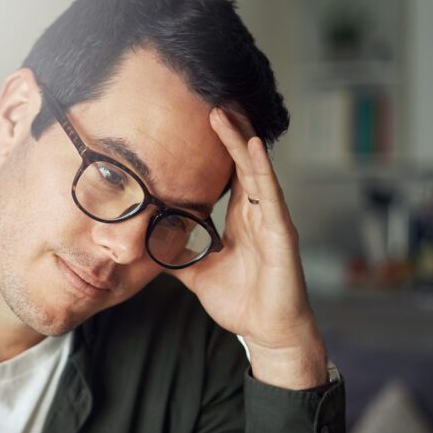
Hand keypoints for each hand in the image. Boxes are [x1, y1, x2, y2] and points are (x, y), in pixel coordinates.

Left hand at [170, 107, 326, 389]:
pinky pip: (271, 196)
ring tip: (226, 113)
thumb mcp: (198, 275)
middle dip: (229, 132)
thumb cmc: (242, 302)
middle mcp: (257, 214)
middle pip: (243, 163)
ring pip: (256, 171)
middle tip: (212, 100)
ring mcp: (271, 221)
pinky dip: (263, 170)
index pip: (227, 175)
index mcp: (239, 221)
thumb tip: (151, 246)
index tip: (198, 121)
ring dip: (241, 141)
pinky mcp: (281, 233)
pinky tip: (254, 146)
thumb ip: (179, 257)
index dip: (216, 148)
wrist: (267, 332)